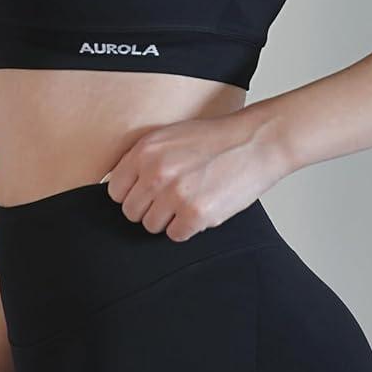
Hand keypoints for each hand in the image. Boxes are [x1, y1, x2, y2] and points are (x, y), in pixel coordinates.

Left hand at [100, 109, 289, 242]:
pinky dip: (189, 227)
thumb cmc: (216, 139)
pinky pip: (176, 235)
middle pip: (131, 212)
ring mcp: (175, 195)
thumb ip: (144, 159)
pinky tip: (202, 208)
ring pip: (151, 226)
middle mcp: (156, 173)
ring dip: (169, 219)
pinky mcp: (195, 214)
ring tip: (190, 201)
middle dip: (150, 208)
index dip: (133, 194)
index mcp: (145, 151)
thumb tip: (123, 188)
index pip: (115, 191)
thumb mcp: (170, 136)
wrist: (255, 142)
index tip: (148, 193)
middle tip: (173, 198)